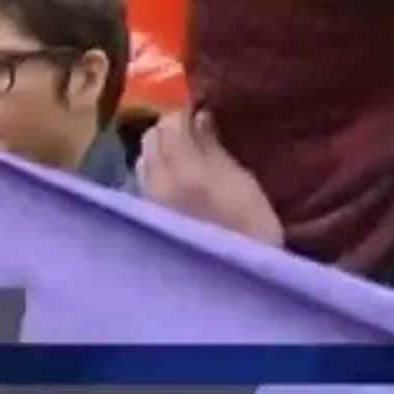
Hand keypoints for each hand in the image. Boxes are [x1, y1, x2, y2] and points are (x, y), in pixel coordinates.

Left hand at [137, 110, 283, 246]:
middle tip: (192, 128)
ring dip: (158, 147)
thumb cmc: (251, 229)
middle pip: (151, 135)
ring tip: (182, 151)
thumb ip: (214, 147)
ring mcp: (148, 199)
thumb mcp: (242, 182)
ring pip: (143, 156)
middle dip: (168, 126)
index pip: (171, 121)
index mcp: (184, 166)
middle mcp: (156, 179)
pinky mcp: (147, 216)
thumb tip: (199, 116)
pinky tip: (173, 176)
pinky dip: (154, 167)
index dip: (186, 110)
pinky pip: (143, 178)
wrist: (234, 283)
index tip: (202, 110)